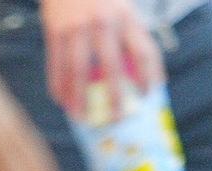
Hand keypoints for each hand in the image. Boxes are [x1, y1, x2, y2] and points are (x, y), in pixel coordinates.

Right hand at [41, 0, 164, 117]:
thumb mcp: (125, 10)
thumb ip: (138, 40)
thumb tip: (156, 80)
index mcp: (126, 18)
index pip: (143, 52)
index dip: (148, 77)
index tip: (147, 96)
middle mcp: (103, 22)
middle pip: (111, 66)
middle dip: (114, 96)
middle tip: (116, 119)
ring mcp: (77, 26)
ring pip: (77, 69)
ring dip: (78, 97)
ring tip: (81, 118)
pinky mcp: (55, 28)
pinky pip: (56, 63)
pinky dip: (58, 84)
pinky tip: (61, 100)